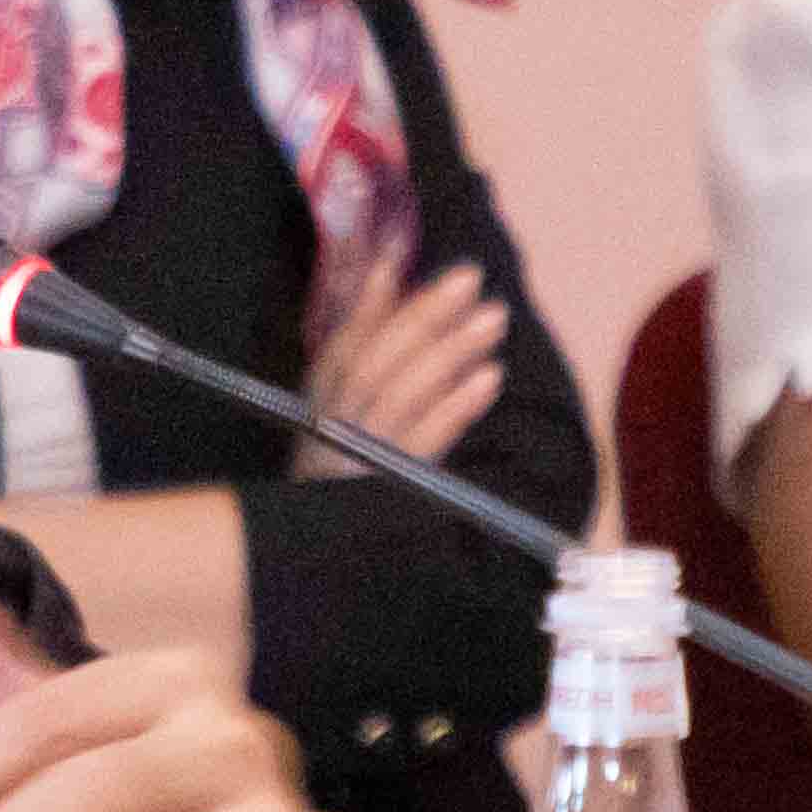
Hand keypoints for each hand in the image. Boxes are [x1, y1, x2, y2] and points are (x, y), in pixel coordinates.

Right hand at [291, 262, 509, 479]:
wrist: (326, 556)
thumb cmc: (346, 471)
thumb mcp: (343, 406)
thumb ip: (364, 335)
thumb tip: (387, 264)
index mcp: (318, 406)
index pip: (343, 347)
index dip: (371, 301)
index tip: (403, 255)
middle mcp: (334, 430)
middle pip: (377, 364)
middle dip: (424, 316)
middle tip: (471, 278)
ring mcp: (360, 462)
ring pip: (401, 396)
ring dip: (450, 352)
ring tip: (493, 318)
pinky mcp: (393, 492)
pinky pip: (425, 444)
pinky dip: (457, 408)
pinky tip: (490, 377)